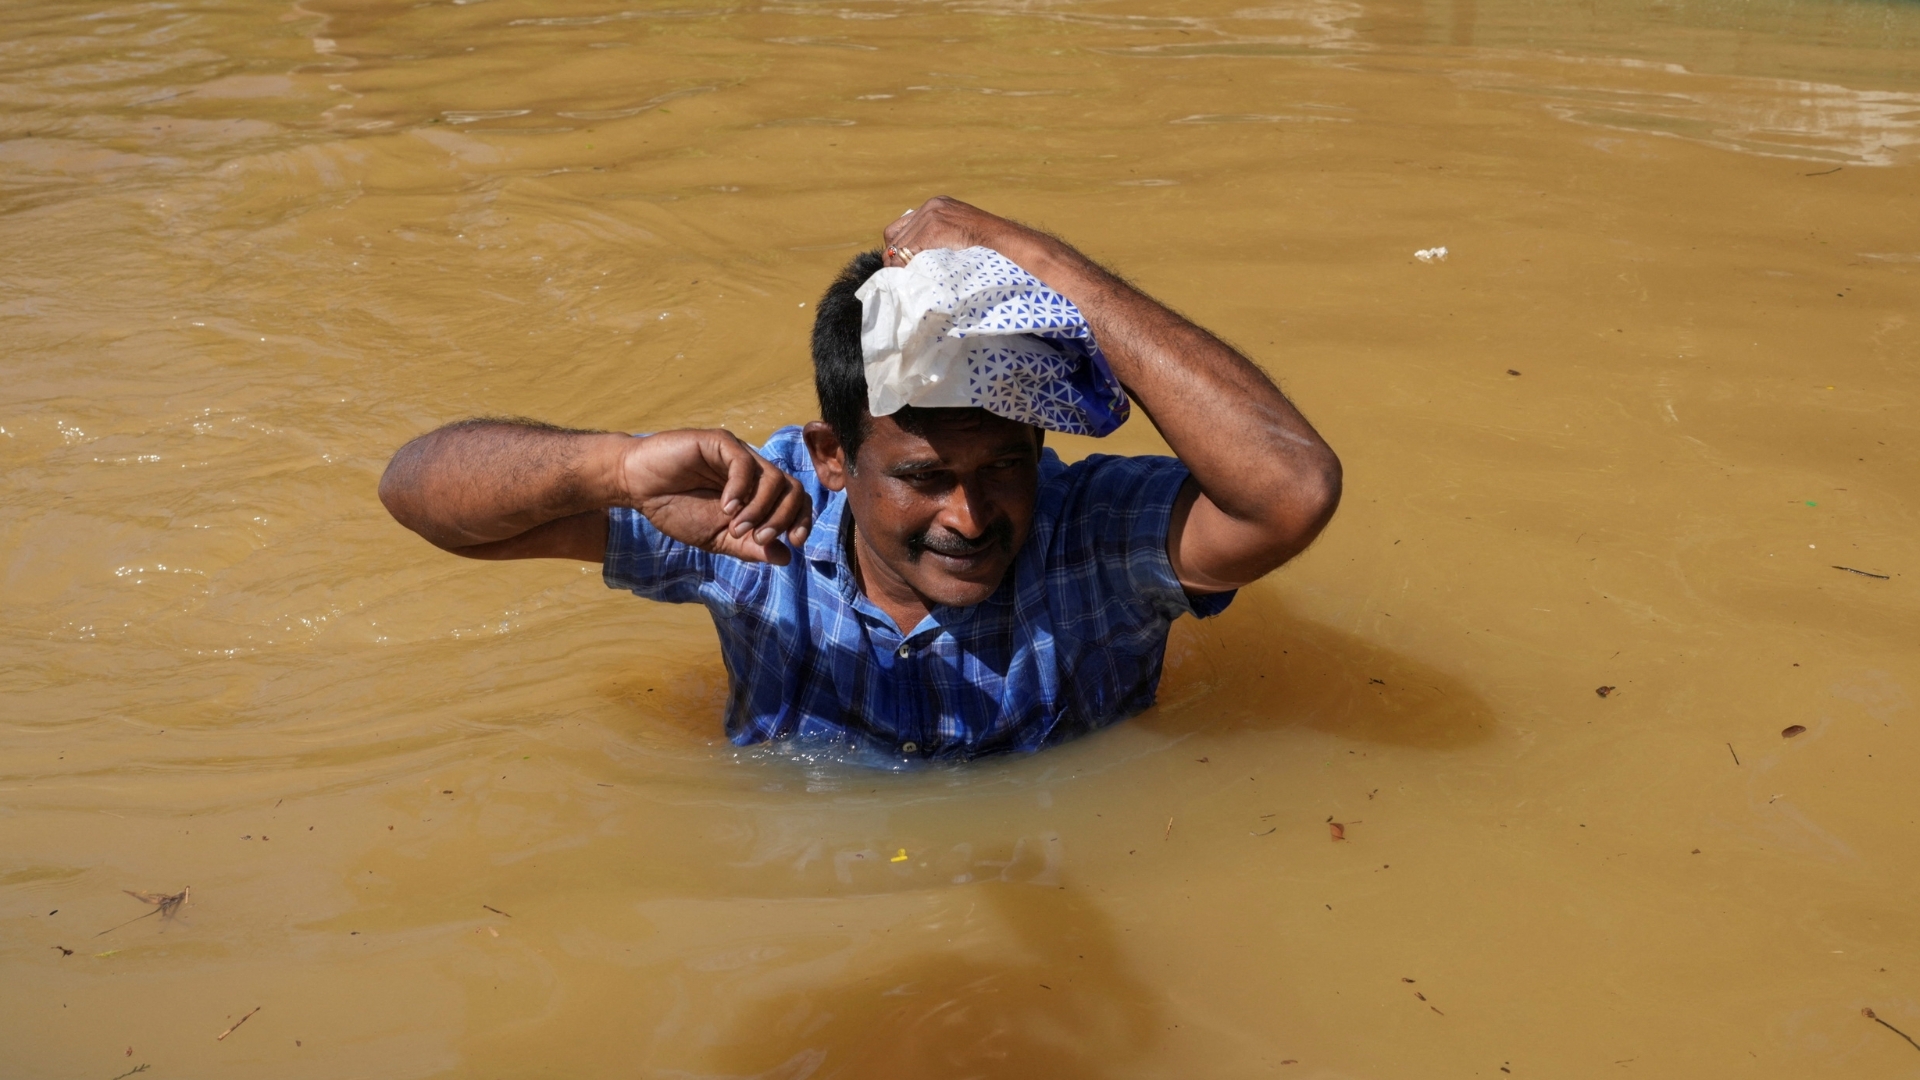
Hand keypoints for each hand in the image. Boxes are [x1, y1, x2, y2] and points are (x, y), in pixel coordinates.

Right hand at [619, 430, 812, 565]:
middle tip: (758, 538)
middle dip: (782, 519)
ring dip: (759, 509)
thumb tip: (787, 558)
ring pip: (773, 478)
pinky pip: (744, 463)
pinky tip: (725, 507)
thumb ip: (748, 547)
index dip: (802, 520)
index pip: (795, 501)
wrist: (638, 487)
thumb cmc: (676, 509)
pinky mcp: (720, 443)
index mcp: (757, 494)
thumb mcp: (716, 539)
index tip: (795, 543)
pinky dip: (740, 489)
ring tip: (735, 526)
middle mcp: (754, 472)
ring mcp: (739, 455)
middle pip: (792, 489)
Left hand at [881, 195, 1032, 267]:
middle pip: (895, 236)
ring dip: (900, 265)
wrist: (1007, 245)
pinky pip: (907, 251)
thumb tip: (916, 263)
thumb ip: (939, 242)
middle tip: (899, 279)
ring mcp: (932, 215)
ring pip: (899, 245)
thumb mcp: (960, 237)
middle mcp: (931, 206)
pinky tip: (912, 278)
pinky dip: (906, 267)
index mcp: (937, 206)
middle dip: (896, 259)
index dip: (898, 249)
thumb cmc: (988, 250)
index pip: (901, 228)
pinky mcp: (934, 227)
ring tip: (906, 282)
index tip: (901, 267)